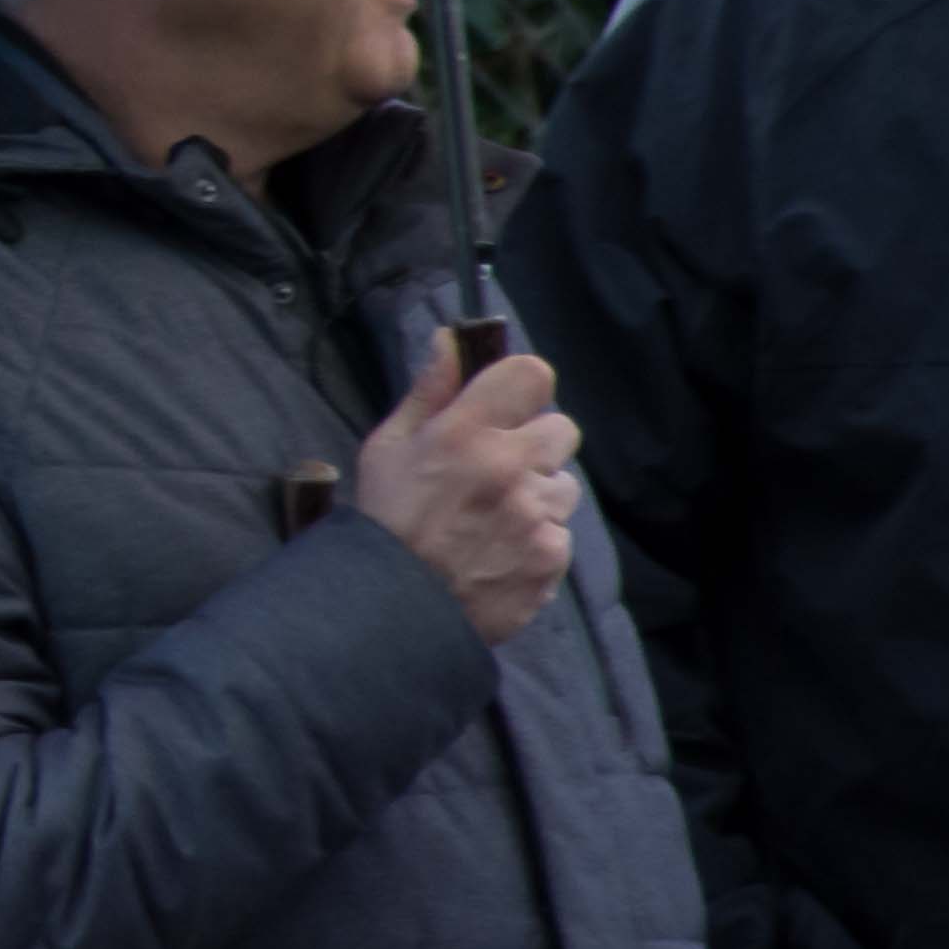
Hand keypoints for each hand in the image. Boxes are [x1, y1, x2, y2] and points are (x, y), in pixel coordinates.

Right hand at [347, 334, 579, 641]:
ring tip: (497, 520)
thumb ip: (428, 392)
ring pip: (564, 485)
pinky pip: (561, 533)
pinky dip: (538, 540)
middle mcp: (510, 465)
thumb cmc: (384, 519)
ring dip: (538, 496)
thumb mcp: (388, 447)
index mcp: (465, 432)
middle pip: (561, 428)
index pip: (533, 375)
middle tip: (499, 470)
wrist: (393, 608)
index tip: (506, 406)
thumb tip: (451, 340)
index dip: (522, 387)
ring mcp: (536, 514)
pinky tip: (501, 552)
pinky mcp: (553, 556)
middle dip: (534, 444)